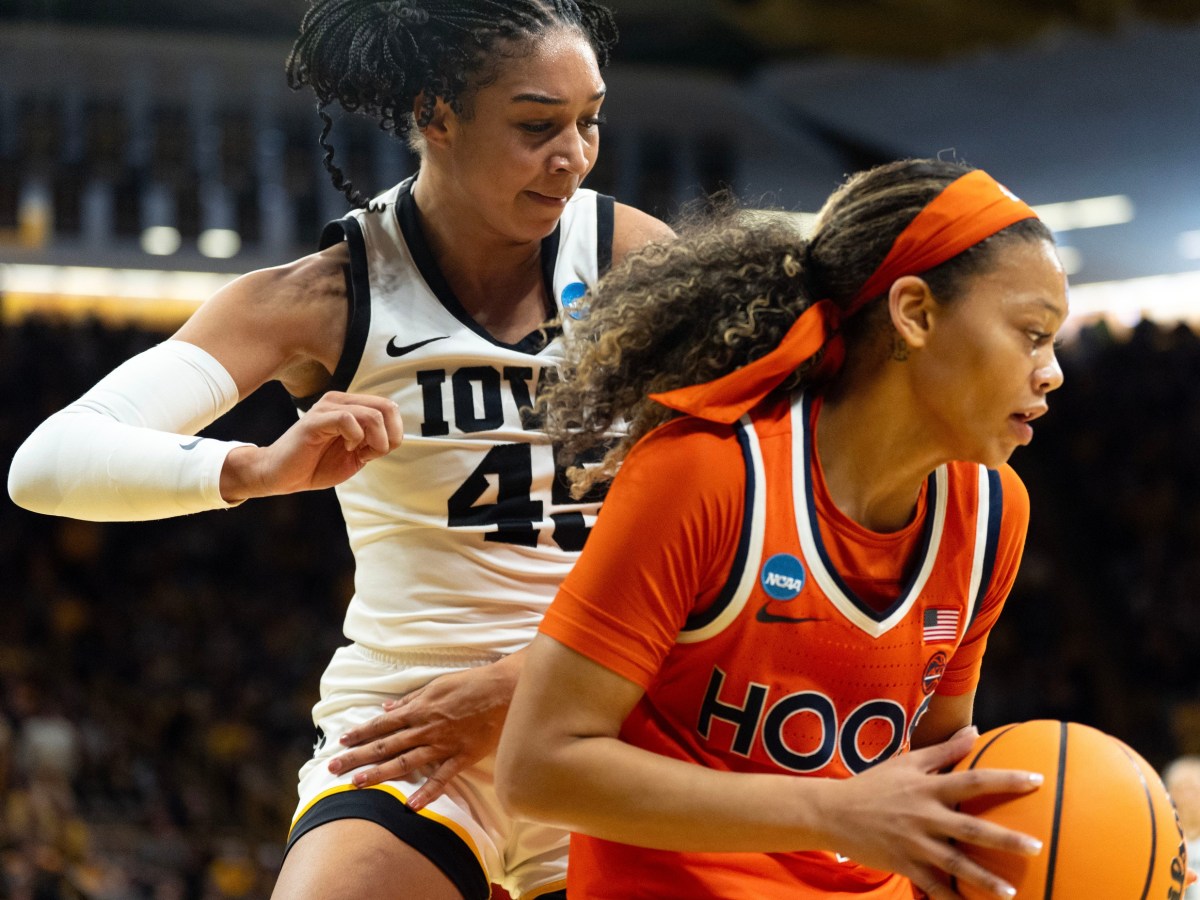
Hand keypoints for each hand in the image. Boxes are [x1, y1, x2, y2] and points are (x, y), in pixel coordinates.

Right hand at [221, 391, 401, 500]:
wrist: (282, 475)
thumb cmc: (317, 465)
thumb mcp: (355, 454)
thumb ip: (373, 441)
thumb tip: (395, 436)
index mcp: (351, 406)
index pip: (389, 408)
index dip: (394, 433)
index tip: (377, 451)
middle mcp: (340, 401)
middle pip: (386, 408)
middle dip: (390, 437)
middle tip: (373, 453)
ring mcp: (326, 408)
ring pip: (372, 414)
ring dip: (375, 440)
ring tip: (359, 452)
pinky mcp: (315, 420)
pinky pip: (347, 419)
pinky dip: (356, 437)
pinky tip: (348, 448)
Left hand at [328, 653, 522, 810]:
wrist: (505, 690)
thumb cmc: (472, 683)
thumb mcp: (438, 684)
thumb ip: (412, 699)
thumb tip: (387, 708)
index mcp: (419, 708)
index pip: (382, 723)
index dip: (361, 732)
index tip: (341, 741)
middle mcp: (425, 728)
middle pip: (385, 744)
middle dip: (358, 756)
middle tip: (333, 768)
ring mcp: (443, 744)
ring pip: (405, 762)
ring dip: (379, 773)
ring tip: (356, 784)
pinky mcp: (462, 757)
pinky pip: (441, 778)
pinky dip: (427, 793)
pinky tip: (410, 806)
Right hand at [820, 727, 1043, 899]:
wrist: (832, 812)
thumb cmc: (874, 784)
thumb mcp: (907, 762)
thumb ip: (944, 750)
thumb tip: (976, 730)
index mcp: (927, 787)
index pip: (973, 780)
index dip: (1006, 779)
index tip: (1037, 780)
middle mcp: (924, 816)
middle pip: (970, 828)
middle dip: (1004, 839)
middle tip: (1036, 846)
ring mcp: (913, 843)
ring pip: (955, 865)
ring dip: (984, 879)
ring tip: (1012, 892)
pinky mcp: (902, 865)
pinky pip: (931, 888)